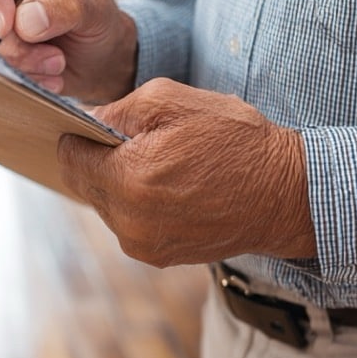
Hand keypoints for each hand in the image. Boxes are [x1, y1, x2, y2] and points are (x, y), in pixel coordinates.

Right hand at [0, 0, 137, 102]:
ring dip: (15, 61)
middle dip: (7, 41)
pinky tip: (43, 77)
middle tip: (53, 58)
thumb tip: (23, 21)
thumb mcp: (96, 9)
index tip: (5, 28)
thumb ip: (67, 6)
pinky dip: (11, 75)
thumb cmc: (95, 22)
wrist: (94, 59)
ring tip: (56, 65)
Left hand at [58, 79, 317, 265]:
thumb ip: (117, 110)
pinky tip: (171, 187)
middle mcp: (128, 221)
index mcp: (126, 179)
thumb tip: (87, 121)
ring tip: (160, 164)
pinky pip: (131, 225)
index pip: (69, 158)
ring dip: (120, 184)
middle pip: (85, 184)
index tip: (93, 126)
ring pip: (107, 207)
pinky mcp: (161, 257)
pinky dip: (140, 205)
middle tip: (133, 141)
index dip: (77, 136)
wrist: (287, 193)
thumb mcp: (172, 100)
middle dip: (99, 160)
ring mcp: (144, 244)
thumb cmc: (235, 140)